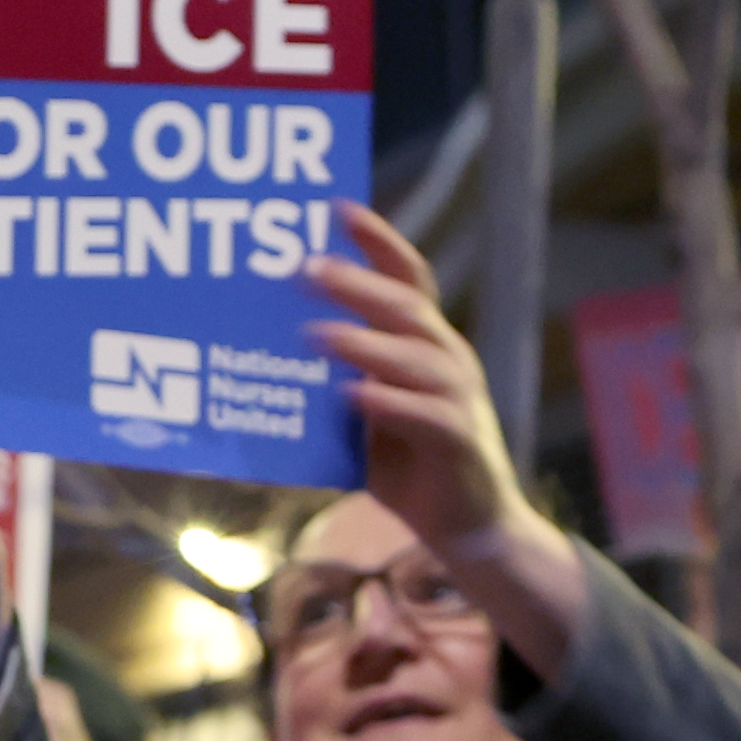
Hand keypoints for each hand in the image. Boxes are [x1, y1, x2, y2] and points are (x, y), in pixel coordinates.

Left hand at [299, 201, 589, 684]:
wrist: (471, 533)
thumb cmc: (411, 468)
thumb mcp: (366, 413)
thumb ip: (337, 377)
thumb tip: (269, 344)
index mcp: (427, 343)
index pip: (408, 277)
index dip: (377, 240)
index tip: (337, 208)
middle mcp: (449, 360)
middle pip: (406, 307)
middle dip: (356, 283)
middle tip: (305, 266)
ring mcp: (459, 400)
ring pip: (415, 356)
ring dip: (363, 342)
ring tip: (315, 334)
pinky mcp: (459, 444)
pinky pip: (424, 416)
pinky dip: (387, 404)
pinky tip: (352, 396)